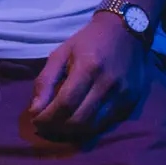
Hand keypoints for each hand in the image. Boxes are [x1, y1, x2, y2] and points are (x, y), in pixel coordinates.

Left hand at [29, 12, 148, 136]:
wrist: (125, 31)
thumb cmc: (89, 40)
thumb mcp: (62, 52)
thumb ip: (46, 80)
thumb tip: (35, 109)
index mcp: (88, 66)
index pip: (65, 103)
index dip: (47, 117)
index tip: (35, 120)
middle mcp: (107, 83)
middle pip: (78, 120)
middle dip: (56, 128)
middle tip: (44, 127)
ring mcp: (122, 95)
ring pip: (92, 127)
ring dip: (71, 133)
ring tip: (58, 127)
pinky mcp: (130, 102)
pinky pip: (105, 124)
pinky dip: (88, 129)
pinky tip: (77, 123)